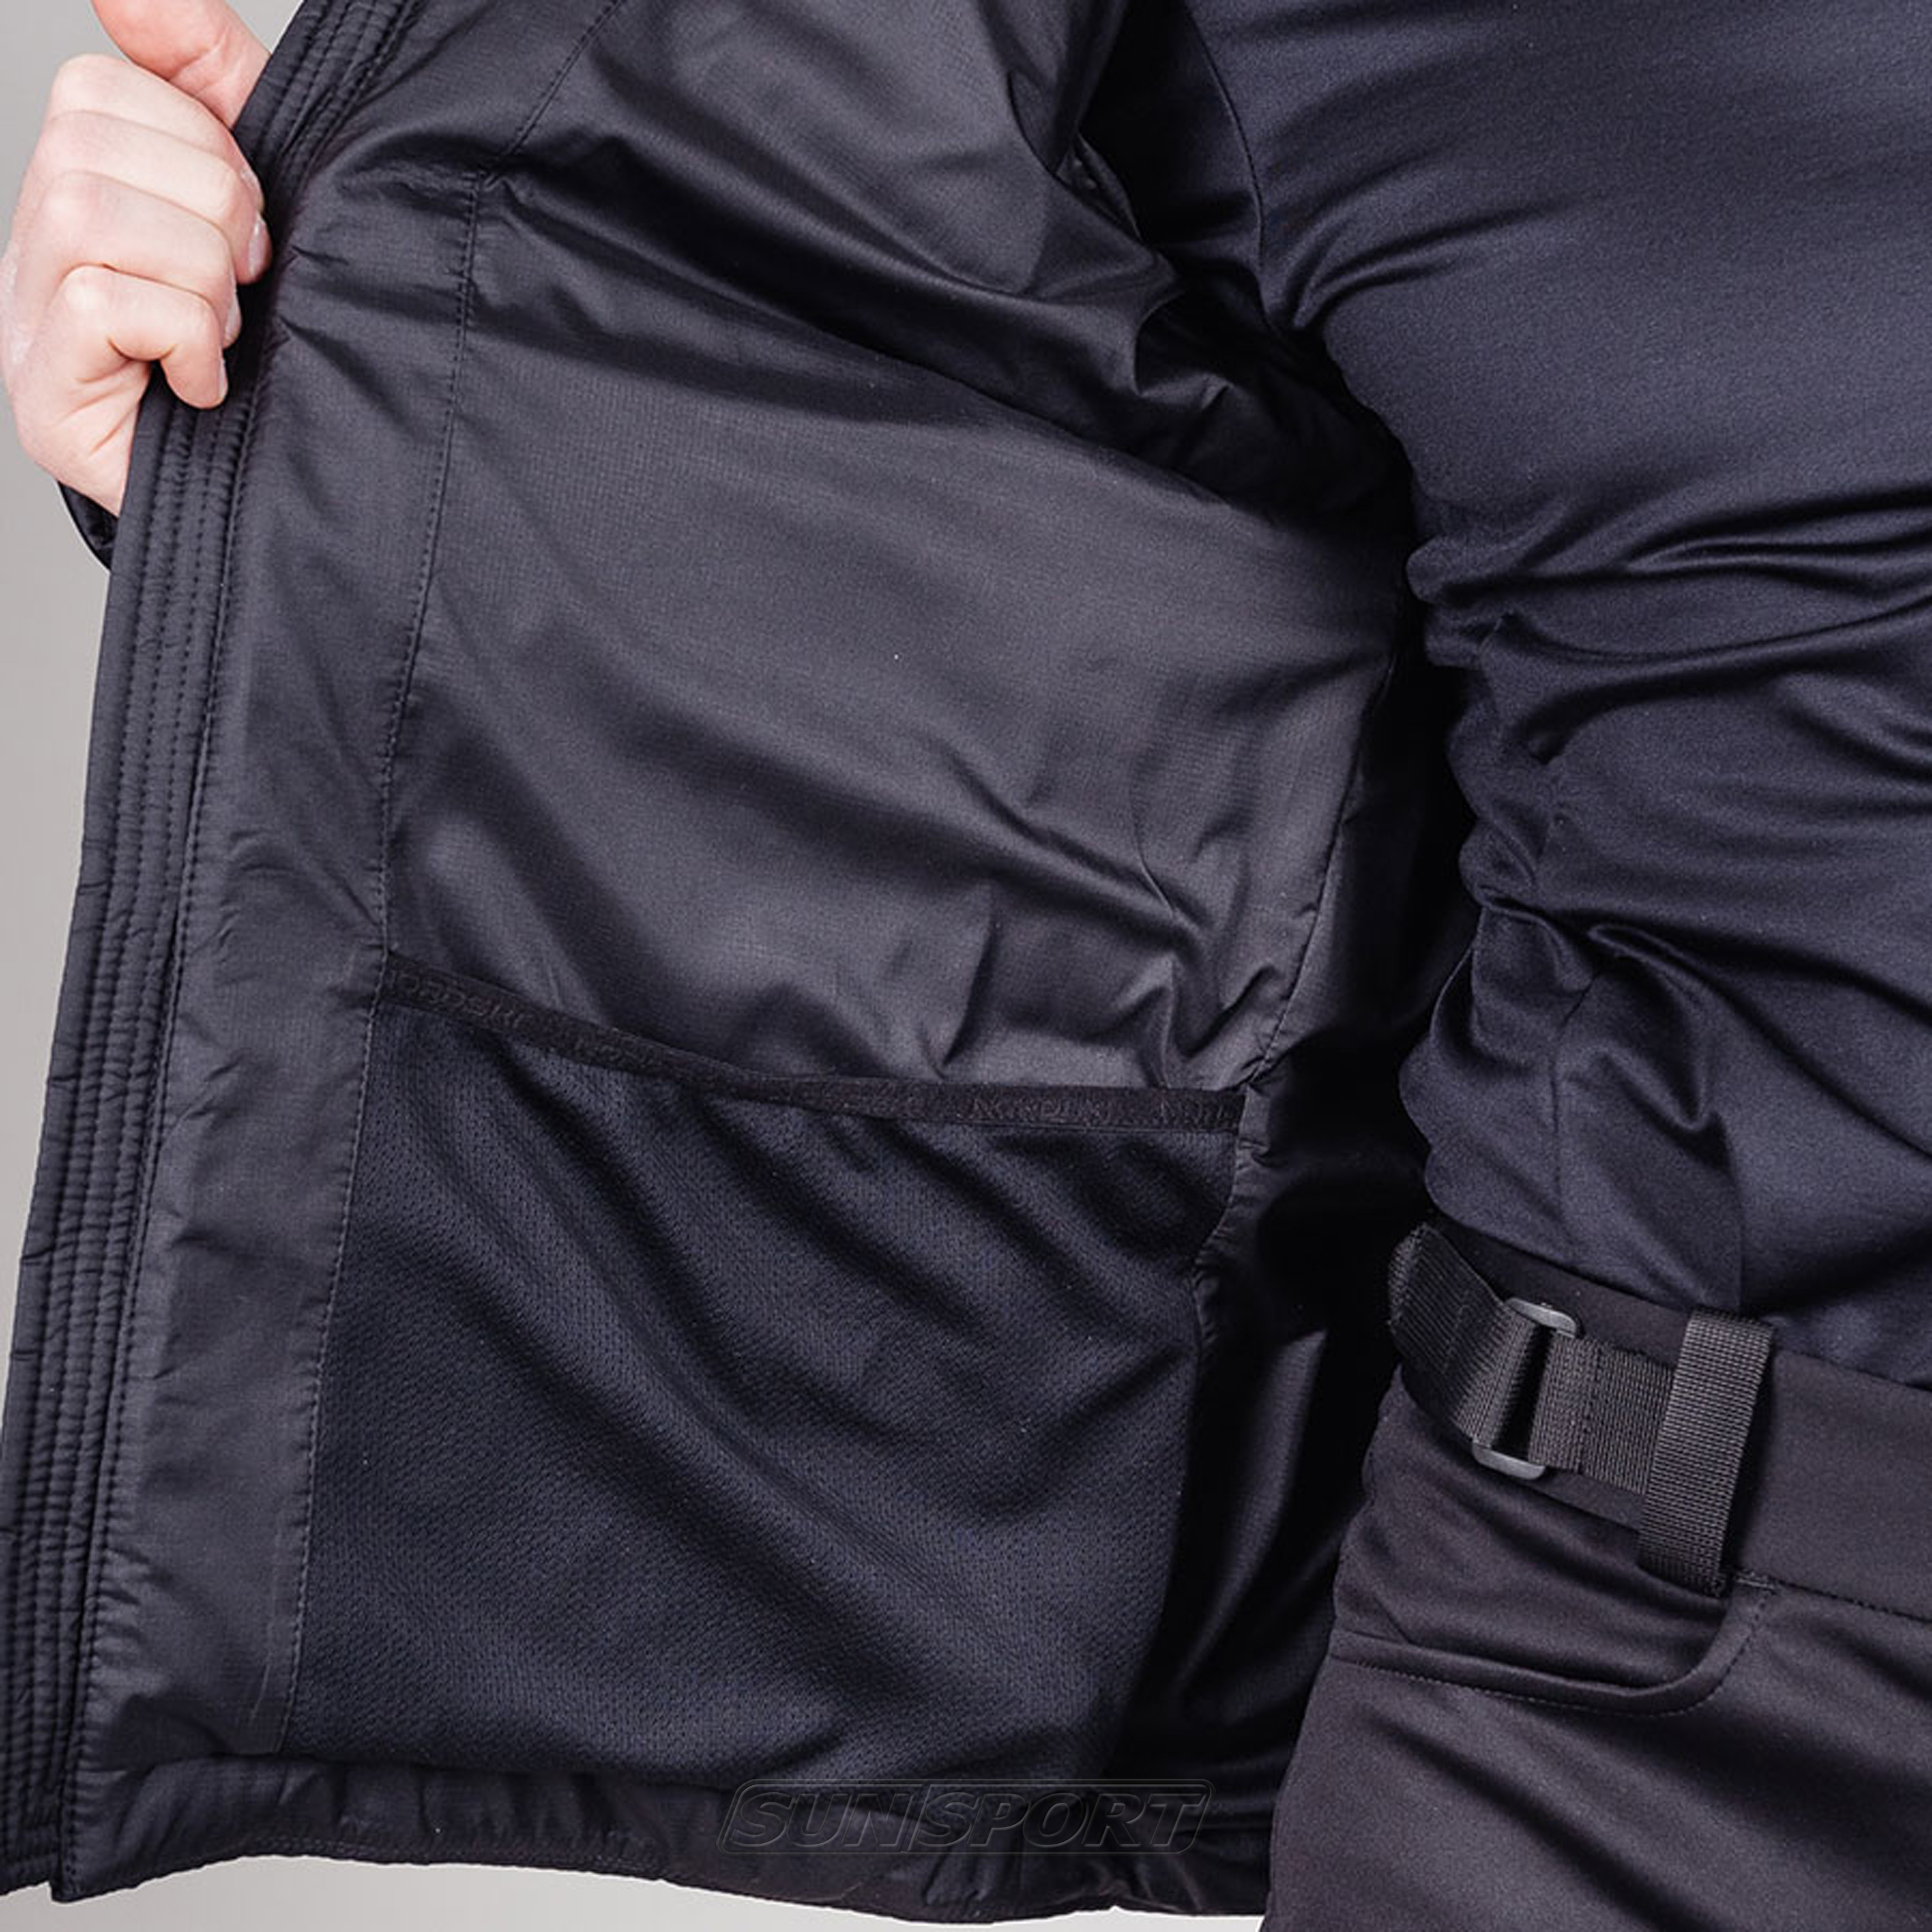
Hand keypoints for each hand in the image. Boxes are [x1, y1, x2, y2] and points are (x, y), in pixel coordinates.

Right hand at [0, 0, 272, 518]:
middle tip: (242, 290)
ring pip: (91, 215)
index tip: (247, 234)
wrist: (292, 486)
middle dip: (210, 215)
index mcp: (81, 185)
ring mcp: (25, 322)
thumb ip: (204, 68)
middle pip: (91, 144)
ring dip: (197, 279)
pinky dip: (181, 338)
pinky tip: (201, 383)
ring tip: (220, 335)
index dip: (204, 150)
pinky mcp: (43, 394)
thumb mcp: (261, 182)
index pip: (101, 86)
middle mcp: (34, 245)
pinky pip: (103, 301)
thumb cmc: (277, 340)